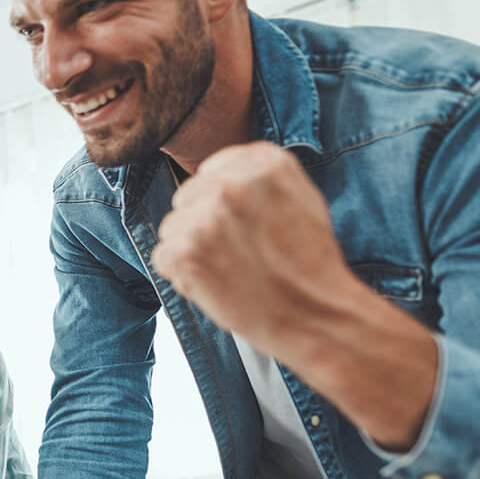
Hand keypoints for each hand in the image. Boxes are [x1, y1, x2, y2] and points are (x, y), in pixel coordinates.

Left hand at [151, 141, 359, 353]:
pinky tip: (216, 282)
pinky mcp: (184, 252)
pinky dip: (183, 275)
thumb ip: (258, 178)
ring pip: (173, 227)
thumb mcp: (302, 198)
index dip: (220, 202)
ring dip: (191, 249)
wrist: (315, 314)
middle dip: (203, 223)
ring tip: (230, 267)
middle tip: (237, 251)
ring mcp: (204, 218)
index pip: (211, 171)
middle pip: (188, 197)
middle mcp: (229, 184)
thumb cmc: (308, 263)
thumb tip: (219, 173)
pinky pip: (164, 257)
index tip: (239, 223)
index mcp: (261, 163)